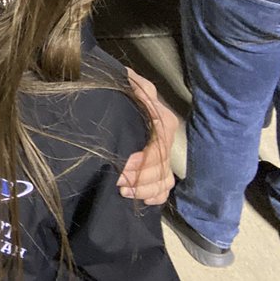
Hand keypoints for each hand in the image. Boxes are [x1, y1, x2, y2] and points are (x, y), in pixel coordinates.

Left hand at [118, 67, 178, 204]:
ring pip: (164, 179)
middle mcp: (166, 139)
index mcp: (161, 120)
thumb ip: (133, 84)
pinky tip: (142, 199)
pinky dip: (155, 195)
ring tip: (123, 190)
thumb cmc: (120, 92)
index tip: (122, 166)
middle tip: (119, 183)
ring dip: (145, 189)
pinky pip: (165, 187)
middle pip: (161, 167)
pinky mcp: (158, 167)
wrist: (113, 100)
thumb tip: (130, 81)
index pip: (159, 148)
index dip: (142, 162)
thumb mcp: (126, 85)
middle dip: (140, 179)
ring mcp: (163, 154)